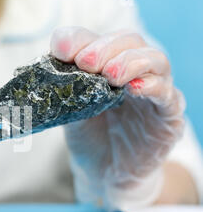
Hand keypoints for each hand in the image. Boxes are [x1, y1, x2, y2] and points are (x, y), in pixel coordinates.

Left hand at [50, 27, 184, 208]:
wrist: (102, 173)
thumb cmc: (88, 135)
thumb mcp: (68, 107)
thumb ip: (64, 85)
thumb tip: (44, 64)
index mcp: (108, 64)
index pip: (100, 38)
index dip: (80, 38)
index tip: (61, 50)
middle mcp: (134, 72)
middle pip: (130, 41)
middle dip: (105, 48)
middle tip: (85, 63)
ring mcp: (154, 92)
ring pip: (156, 60)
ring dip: (130, 62)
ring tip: (110, 75)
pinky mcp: (168, 116)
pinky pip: (168, 94)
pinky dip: (152, 86)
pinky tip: (133, 89)